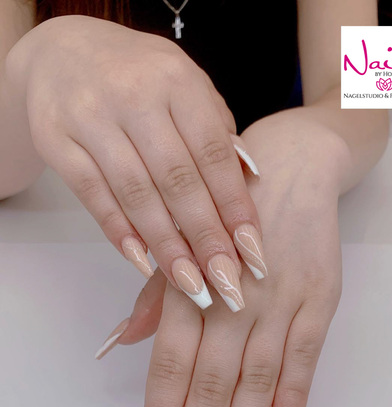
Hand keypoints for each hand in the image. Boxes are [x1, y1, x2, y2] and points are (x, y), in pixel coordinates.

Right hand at [6, 15, 264, 309]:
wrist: (62, 52)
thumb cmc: (138, 77)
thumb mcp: (184, 86)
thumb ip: (215, 130)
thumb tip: (250, 180)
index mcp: (177, 81)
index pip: (214, 154)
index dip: (235, 207)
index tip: (252, 253)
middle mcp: (134, 96)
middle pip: (178, 180)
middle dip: (206, 238)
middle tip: (226, 283)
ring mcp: (91, 118)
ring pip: (137, 194)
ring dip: (167, 247)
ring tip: (192, 286)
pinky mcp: (57, 141)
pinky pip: (94, 196)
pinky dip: (121, 233)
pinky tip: (145, 263)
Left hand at [100, 110, 347, 406]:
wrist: (290, 165)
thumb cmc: (224, 211)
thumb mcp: (181, 245)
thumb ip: (154, 300)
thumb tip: (118, 346)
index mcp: (191, 291)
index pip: (168, 373)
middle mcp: (232, 302)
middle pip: (210, 390)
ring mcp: (279, 303)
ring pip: (255, 385)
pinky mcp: (318, 301)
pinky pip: (305, 360)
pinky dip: (292, 403)